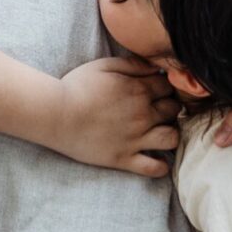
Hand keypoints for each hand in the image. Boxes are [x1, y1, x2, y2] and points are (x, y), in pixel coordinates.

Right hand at [50, 57, 181, 177]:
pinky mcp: (125, 159)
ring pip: (172, 138)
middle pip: (174, 110)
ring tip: (160, 131)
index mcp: (139, 90)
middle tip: (158, 108)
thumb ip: (133, 64)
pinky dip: (162, 165)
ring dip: (171, 133)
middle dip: (170, 107)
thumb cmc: (77, 87)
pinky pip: (154, 168)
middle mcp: (143, 115)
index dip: (165, 86)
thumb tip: (155, 66)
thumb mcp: (104, 65)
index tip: (156, 89)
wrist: (56, 115)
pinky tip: (158, 158)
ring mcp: (136, 139)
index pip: (169, 87)